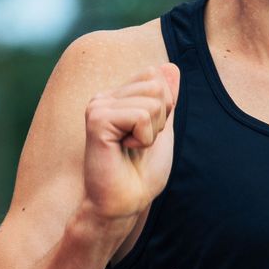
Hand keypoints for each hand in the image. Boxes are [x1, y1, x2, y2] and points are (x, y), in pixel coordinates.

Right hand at [82, 62, 180, 225]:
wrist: (125, 203)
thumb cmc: (141, 173)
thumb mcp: (162, 130)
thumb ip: (166, 98)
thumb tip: (171, 66)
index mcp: (116, 96)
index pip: (156, 76)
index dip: (164, 107)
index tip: (146, 133)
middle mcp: (104, 97)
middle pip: (156, 85)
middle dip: (160, 119)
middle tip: (138, 143)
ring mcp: (98, 106)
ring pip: (152, 101)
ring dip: (152, 132)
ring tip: (131, 148)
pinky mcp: (97, 120)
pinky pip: (141, 116)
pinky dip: (144, 138)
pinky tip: (125, 150)